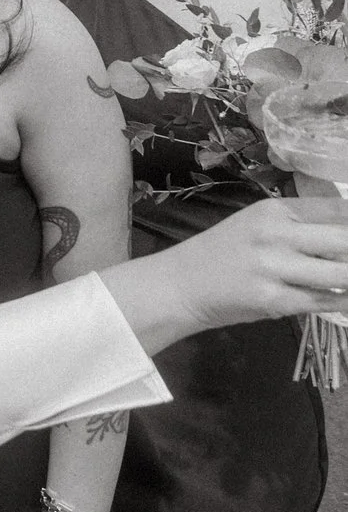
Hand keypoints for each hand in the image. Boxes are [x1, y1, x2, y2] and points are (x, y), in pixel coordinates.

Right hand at [108, 197, 347, 349]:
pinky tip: (343, 300)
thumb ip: (300, 226)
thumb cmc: (223, 253)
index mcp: (273, 209)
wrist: (180, 284)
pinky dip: (342, 302)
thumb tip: (346, 235)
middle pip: (345, 238)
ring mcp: (274, 267)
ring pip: (342, 274)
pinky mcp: (274, 299)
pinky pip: (325, 302)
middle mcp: (274, 233)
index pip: (338, 208)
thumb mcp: (257, 226)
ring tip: (346, 280)